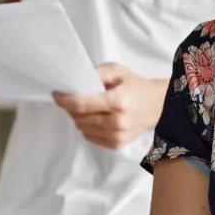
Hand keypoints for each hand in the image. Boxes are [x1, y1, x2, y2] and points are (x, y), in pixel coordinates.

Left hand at [52, 63, 166, 149]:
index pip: (81, 104)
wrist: (157, 105)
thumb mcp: (117, 70)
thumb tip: (75, 82)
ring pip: (82, 128)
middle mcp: (117, 122)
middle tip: (74, 98)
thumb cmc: (135, 86)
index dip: (64, 100)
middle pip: (78, 117)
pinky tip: (96, 118)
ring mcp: (117, 136)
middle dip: (71, 107)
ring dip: (78, 117)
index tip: (56, 94)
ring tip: (87, 107)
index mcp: (117, 101)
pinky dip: (87, 127)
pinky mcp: (117, 144)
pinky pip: (90, 137)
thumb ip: (96, 73)